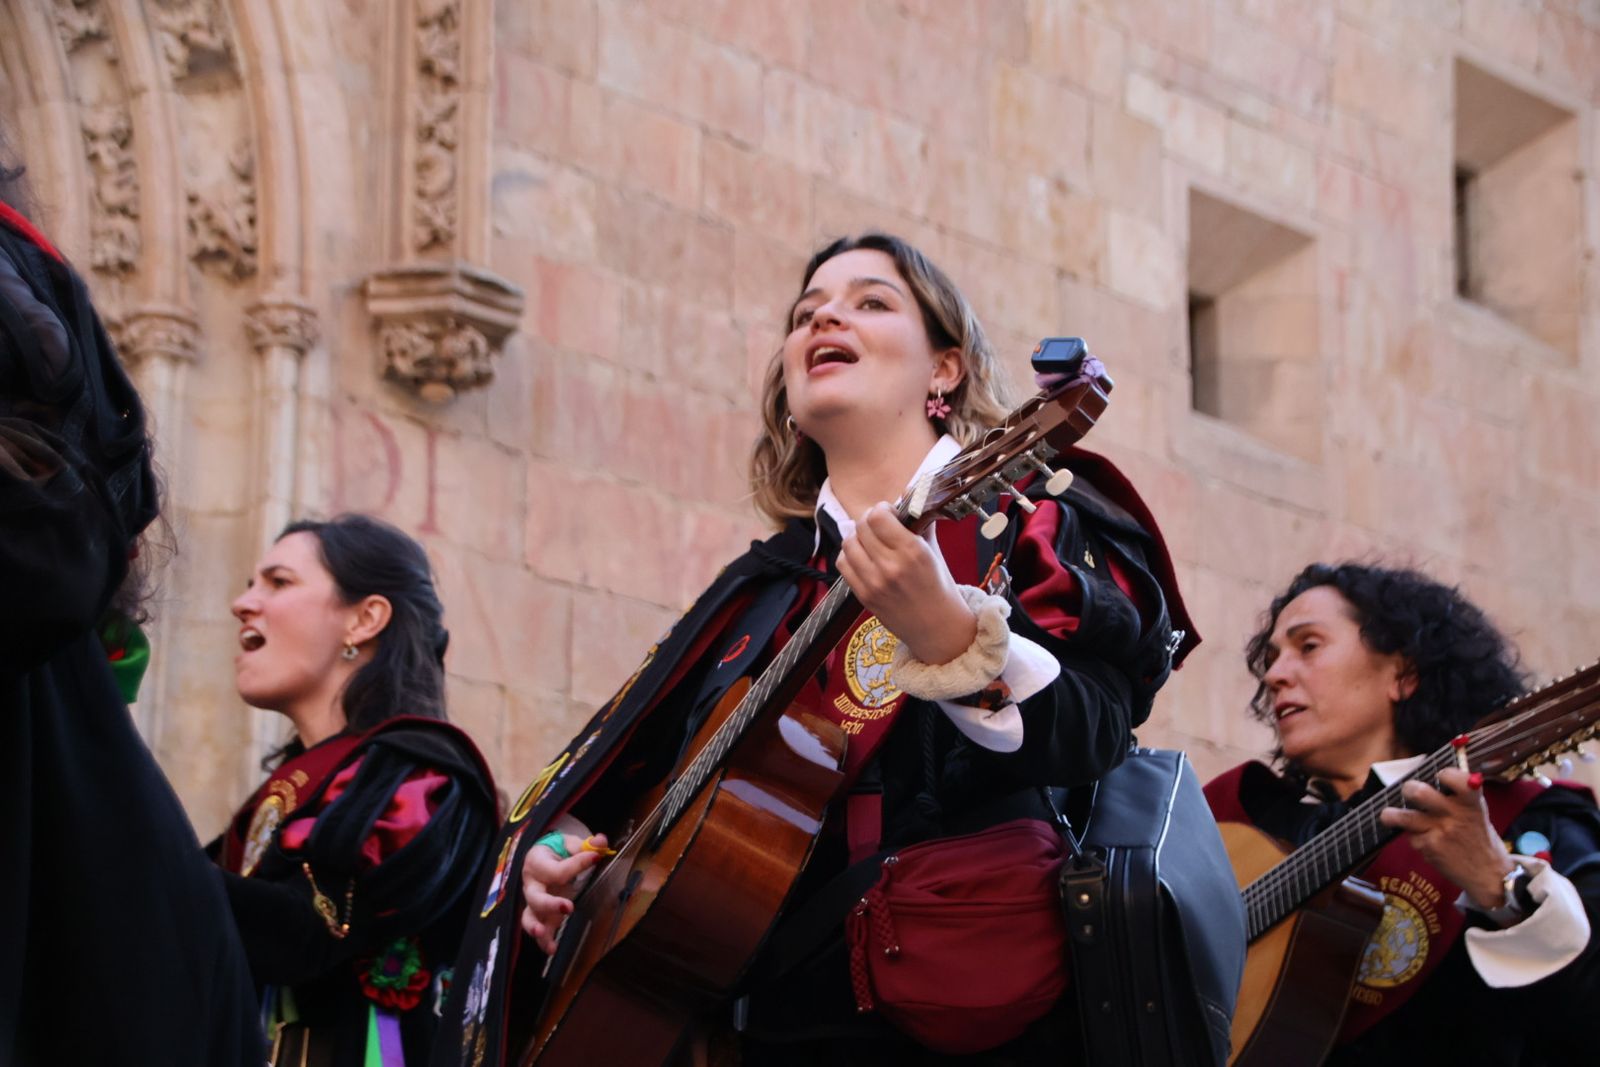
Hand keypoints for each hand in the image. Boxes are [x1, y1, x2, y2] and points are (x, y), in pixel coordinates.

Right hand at [519, 830, 608, 953]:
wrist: (544, 858)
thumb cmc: (558, 852)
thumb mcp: (570, 844)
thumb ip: (586, 845)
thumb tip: (601, 842)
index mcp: (537, 862)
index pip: (556, 869)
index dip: (577, 864)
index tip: (595, 858)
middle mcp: (532, 884)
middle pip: (535, 897)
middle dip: (550, 904)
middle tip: (568, 907)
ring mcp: (534, 902)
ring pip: (529, 916)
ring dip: (536, 926)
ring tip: (543, 933)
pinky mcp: (540, 915)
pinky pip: (538, 929)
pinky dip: (543, 941)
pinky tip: (552, 949)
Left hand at [837, 503, 976, 664]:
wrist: (937, 628)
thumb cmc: (939, 587)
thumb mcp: (934, 552)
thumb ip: (920, 525)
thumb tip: (911, 499)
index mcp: (912, 552)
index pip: (878, 516)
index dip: (882, 509)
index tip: (890, 513)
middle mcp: (890, 566)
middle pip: (861, 526)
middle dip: (870, 521)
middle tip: (880, 526)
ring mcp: (873, 582)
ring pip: (848, 543)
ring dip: (857, 537)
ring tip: (870, 541)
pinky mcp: (863, 595)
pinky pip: (843, 563)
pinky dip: (850, 555)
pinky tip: (863, 557)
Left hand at [1379, 769, 1515, 911]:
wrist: (1488, 875)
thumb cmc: (1477, 836)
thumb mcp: (1477, 812)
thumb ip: (1456, 795)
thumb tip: (1425, 774)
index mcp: (1471, 803)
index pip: (1458, 780)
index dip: (1446, 774)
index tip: (1440, 775)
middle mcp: (1455, 815)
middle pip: (1419, 793)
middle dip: (1409, 788)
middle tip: (1409, 792)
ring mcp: (1440, 833)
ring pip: (1402, 816)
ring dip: (1391, 814)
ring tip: (1390, 815)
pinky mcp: (1429, 848)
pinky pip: (1410, 836)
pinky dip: (1413, 836)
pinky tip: (1424, 839)